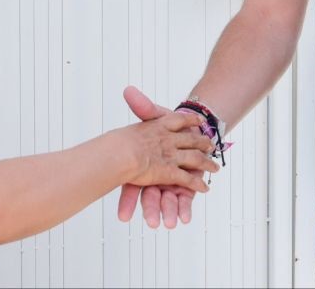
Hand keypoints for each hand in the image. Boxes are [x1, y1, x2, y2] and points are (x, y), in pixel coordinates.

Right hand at [116, 86, 206, 228]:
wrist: (191, 126)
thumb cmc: (166, 123)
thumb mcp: (152, 113)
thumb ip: (142, 106)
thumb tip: (129, 91)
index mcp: (144, 160)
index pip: (131, 182)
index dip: (127, 201)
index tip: (123, 216)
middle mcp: (156, 170)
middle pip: (151, 194)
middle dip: (151, 209)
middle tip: (151, 223)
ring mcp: (170, 177)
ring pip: (168, 198)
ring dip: (171, 210)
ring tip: (171, 223)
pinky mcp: (185, 179)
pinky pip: (185, 192)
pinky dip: (186, 205)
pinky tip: (185, 218)